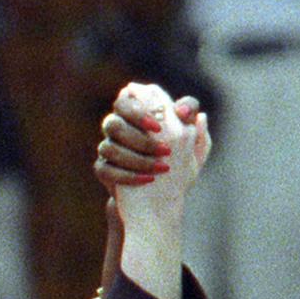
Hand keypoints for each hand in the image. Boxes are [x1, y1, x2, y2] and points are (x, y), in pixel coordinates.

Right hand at [94, 81, 210, 212]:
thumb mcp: (193, 149)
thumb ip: (196, 129)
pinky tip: (148, 179)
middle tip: (165, 150)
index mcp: (138, 116)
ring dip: (137, 158)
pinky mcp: (103, 170)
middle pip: (112, 122)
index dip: (139, 110)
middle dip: (138, 136)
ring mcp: (108, 149)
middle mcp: (119, 129)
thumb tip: (196, 115)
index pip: (128, 98)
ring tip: (163, 168)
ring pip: (108, 146)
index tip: (159, 127)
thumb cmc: (177, 167)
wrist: (160, 200)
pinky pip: (106, 169)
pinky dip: (127, 175)